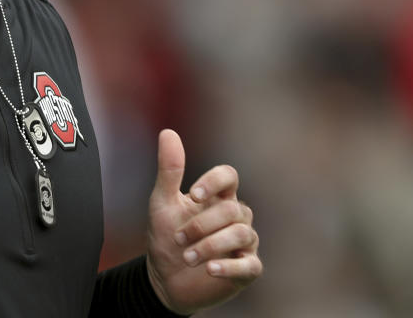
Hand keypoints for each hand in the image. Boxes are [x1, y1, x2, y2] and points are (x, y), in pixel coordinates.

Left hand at [146, 129, 261, 314]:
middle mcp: (235, 217)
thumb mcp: (162, 202)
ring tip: (188, 257)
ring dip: (210, 245)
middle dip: (202, 224)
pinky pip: (251, 265)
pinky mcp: (247, 270)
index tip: (192, 194)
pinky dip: (229, 267)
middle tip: (179, 238)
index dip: (214, 181)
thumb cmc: (165, 236)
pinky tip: (209, 270)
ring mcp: (244, 244)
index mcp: (217, 197)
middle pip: (233, 209)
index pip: (229, 176)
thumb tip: (168, 132)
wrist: (164, 279)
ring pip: (242, 234)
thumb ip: (169, 170)